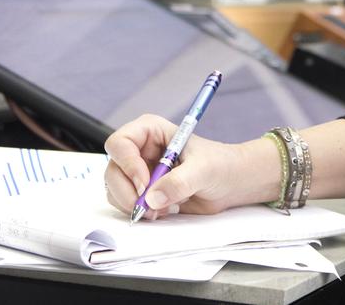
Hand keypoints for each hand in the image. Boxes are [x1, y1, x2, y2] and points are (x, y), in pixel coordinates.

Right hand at [103, 114, 273, 220]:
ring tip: (165, 207)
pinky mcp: (143, 192)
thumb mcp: (203, 170)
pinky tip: (165, 210)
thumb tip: (152, 198)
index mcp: (151, 131)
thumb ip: (179, 182)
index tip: (144, 184)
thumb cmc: (221, 164)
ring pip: (115, 190)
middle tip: (149, 206)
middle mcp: (140, 150)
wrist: (231, 183)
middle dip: (128, 192)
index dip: (127, 164)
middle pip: (113, 170)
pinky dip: (141, 212)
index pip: (120, 143)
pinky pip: (125, 204)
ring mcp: (139, 172)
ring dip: (135, 205)